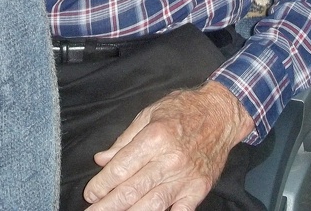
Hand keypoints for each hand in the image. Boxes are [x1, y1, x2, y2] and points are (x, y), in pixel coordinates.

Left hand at [83, 81, 253, 210]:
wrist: (220, 114)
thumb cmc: (183, 109)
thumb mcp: (149, 114)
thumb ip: (124, 140)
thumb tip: (101, 159)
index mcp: (154, 137)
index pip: (121, 167)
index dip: (102, 184)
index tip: (90, 193)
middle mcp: (169, 160)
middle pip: (132, 190)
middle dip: (108, 204)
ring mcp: (185, 177)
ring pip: (152, 205)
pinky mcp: (198, 189)